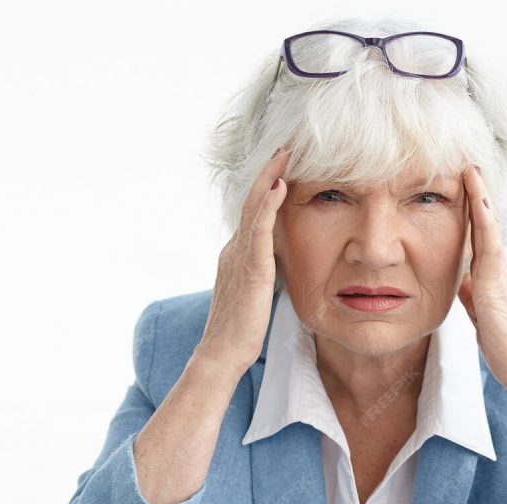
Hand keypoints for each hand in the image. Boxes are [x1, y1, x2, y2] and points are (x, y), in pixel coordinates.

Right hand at [196, 148, 290, 376]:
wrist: (221, 354)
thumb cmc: (241, 331)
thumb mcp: (257, 294)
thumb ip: (266, 274)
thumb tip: (281, 264)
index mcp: (237, 255)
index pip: (254, 214)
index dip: (267, 189)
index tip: (283, 167)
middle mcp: (234, 249)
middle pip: (251, 202)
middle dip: (268, 172)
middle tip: (285, 147)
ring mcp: (239, 257)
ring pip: (253, 208)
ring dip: (269, 178)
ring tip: (284, 154)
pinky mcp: (249, 268)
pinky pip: (258, 229)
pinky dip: (268, 205)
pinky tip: (279, 185)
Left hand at [456, 164, 506, 396]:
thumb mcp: (482, 318)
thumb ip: (474, 298)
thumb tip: (463, 282)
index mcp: (494, 280)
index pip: (480, 240)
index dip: (473, 215)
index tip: (464, 189)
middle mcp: (500, 273)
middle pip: (486, 226)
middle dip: (478, 196)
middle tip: (469, 166)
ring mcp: (500, 277)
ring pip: (488, 229)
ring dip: (480, 198)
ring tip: (471, 170)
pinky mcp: (495, 286)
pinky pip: (488, 245)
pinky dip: (483, 220)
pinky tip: (477, 200)